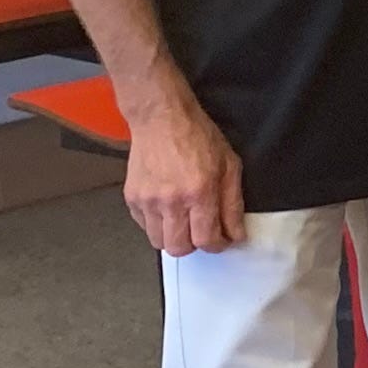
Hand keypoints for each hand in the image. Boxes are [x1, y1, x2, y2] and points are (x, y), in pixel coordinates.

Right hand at [123, 94, 246, 255]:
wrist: (161, 119)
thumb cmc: (198, 137)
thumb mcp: (230, 165)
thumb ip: (233, 204)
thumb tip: (235, 234)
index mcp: (199, 192)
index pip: (206, 240)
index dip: (217, 245)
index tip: (221, 240)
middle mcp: (170, 200)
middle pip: (178, 248)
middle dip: (194, 245)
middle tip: (201, 231)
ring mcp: (147, 200)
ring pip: (159, 242)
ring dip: (174, 237)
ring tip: (183, 219)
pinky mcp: (132, 198)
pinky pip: (144, 227)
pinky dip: (157, 225)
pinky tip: (167, 208)